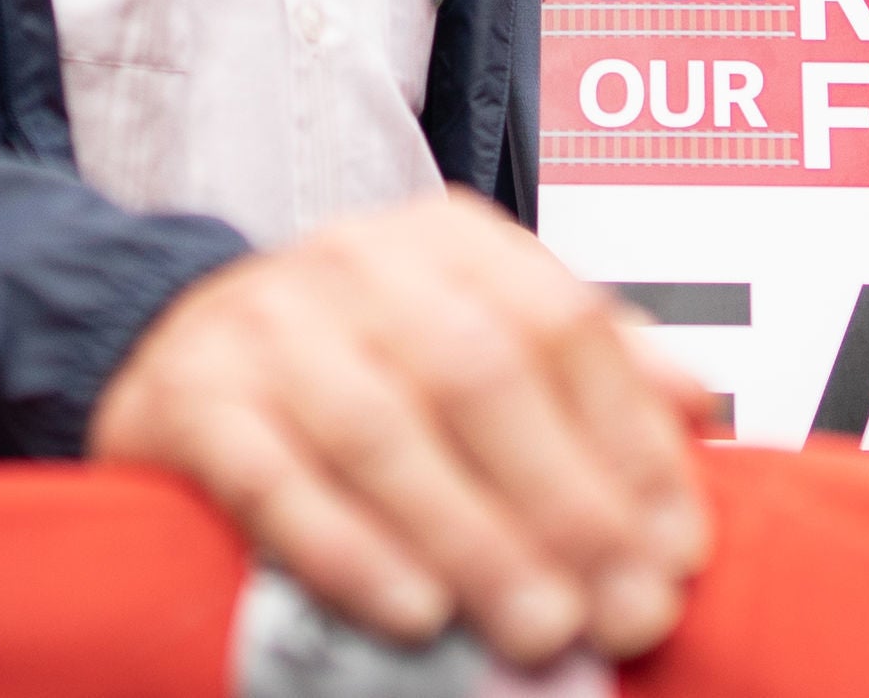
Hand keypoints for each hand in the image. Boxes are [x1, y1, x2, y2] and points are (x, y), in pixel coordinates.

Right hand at [89, 188, 711, 665]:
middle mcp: (360, 265)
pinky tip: (413, 611)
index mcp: (448, 241)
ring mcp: (268, 328)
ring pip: (384, 432)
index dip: (631, 442)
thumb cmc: (354, 354)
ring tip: (537, 627)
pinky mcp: (191, 402)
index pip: (565, 326)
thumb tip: (698, 406)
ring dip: (473, 540)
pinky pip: (273, 480)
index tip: (677, 547)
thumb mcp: (473, 325)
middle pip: (482, 376)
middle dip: (567, 506)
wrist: (170, 342)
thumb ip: (588, 363)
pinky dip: (349, 549)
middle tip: (621, 611)